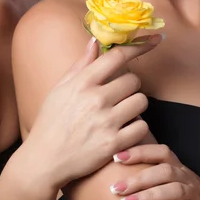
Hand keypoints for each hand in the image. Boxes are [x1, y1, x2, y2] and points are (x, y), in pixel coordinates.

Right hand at [26, 35, 161, 189]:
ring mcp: (106, 122)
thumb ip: (81, 64)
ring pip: (141, 102)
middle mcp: (96, 99)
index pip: (117, 56)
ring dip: (135, 106)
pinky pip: (141, 127)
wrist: (44, 159)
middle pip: (134, 80)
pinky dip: (136, 128)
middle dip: (130, 86)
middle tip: (118, 95)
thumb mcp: (60, 88)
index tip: (154, 40)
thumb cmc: (51, 121)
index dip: (139, 46)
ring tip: (121, 113)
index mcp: (82, 82)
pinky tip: (122, 130)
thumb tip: (95, 41)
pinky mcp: (114, 144)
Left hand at [109, 144, 199, 199]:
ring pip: (173, 190)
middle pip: (164, 171)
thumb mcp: (165, 178)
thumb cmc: (176, 192)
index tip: (116, 157)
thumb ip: (148, 171)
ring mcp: (194, 193)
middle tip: (116, 188)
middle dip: (139, 179)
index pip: (160, 152)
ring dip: (149, 196)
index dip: (139, 152)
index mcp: (176, 165)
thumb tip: (117, 164)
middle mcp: (186, 175)